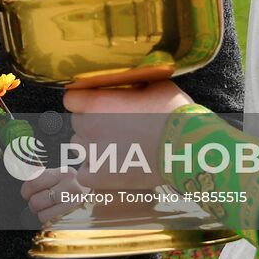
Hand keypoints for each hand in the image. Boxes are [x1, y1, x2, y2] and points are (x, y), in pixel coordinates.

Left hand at [21, 167, 90, 222]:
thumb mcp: (59, 175)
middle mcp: (70, 187)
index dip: (25, 190)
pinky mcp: (75, 217)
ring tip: (48, 208)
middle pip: (36, 201)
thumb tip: (23, 171)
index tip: (27, 192)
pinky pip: (51, 223)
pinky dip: (49, 221)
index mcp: (63, 173)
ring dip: (41, 214)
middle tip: (37, 202)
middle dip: (33, 204)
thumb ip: (41, 175)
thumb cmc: (71, 184)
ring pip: (42, 215)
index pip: (33, 182)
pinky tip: (55, 214)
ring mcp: (74, 204)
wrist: (94, 195)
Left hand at [64, 81, 193, 188]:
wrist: (187, 147)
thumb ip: (130, 84)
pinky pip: (84, 174)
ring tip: (115, 148)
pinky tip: (112, 167)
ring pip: (79, 147)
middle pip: (77, 123)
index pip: (71, 100)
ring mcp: (93, 154)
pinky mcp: (99, 177)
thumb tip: (127, 81)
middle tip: (113, 127)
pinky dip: (94, 172)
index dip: (83, 102)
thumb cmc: (173, 113)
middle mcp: (88, 127)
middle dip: (91, 124)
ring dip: (91, 147)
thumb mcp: (153, 85)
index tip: (96, 105)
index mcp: (96, 103)